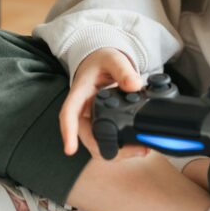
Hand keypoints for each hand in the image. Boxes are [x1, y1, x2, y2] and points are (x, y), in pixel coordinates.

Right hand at [59, 47, 150, 162]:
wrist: (101, 63)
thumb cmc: (102, 61)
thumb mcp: (113, 59)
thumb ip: (123, 70)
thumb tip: (135, 85)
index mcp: (79, 93)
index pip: (69, 114)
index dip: (68, 132)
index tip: (70, 149)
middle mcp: (81, 111)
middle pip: (86, 137)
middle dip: (107, 148)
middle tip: (135, 151)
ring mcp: (90, 120)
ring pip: (96, 144)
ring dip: (117, 151)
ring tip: (141, 149)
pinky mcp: (100, 124)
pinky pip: (106, 141)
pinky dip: (121, 146)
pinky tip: (138, 145)